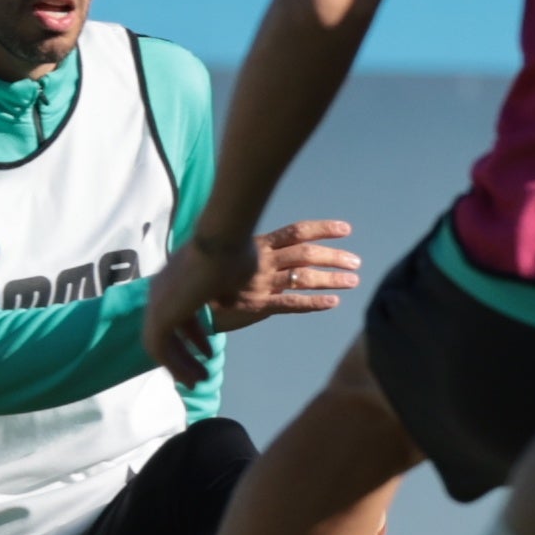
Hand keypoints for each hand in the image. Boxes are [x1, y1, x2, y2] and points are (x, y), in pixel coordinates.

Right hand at [143, 220, 359, 385]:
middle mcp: (260, 263)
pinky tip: (333, 304)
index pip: (294, 232)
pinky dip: (313, 303)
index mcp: (254, 249)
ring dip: (331, 278)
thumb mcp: (227, 260)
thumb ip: (246, 251)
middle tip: (357, 261)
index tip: (346, 228)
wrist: (178, 300)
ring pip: (303, 277)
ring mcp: (260, 283)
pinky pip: (291, 304)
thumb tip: (261, 244)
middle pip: (305, 254)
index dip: (321, 229)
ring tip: (354, 280)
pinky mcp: (257, 305)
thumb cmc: (199, 281)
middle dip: (333, 257)